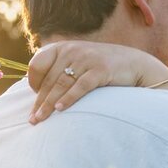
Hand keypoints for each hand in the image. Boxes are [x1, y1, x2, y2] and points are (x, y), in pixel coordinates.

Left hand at [27, 40, 167, 123]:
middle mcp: (72, 50)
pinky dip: (69, 98)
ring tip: (40, 119)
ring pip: (61, 84)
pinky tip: (60, 109)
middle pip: (49, 79)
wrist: (135, 64)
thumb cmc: (102, 67)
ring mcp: (86, 59)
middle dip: (39, 101)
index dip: (33, 82)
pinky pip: (80, 86)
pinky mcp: (100, 70)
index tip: (35, 97)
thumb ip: (61, 69)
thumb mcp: (79, 61)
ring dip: (49, 104)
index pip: (37, 64)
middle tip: (32, 119)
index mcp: (63, 47)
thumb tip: (38, 90)